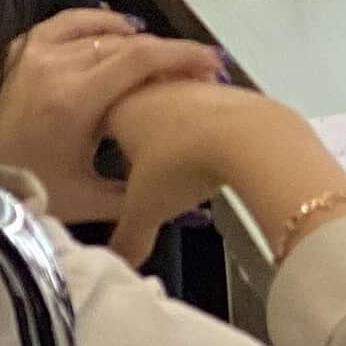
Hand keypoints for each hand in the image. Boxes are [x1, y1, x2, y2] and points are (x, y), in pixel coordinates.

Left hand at [0, 13, 223, 225]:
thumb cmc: (22, 191)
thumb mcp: (88, 199)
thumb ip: (141, 195)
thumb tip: (189, 207)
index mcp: (74, 100)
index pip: (142, 59)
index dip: (184, 55)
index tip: (210, 61)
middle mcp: (53, 68)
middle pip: (125, 42)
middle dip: (166, 52)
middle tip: (190, 66)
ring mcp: (31, 56)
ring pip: (97, 28)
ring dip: (133, 35)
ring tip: (155, 47)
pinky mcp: (16, 54)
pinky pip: (63, 23)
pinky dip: (93, 21)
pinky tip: (109, 28)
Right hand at [96, 82, 345, 274]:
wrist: (249, 136)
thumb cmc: (184, 163)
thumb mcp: (146, 210)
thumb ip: (128, 237)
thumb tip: (120, 262)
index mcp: (120, 107)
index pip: (96, 116)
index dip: (97, 136)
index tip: (102, 152)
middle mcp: (154, 87)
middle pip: (138, 105)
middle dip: (140, 132)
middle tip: (143, 161)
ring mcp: (194, 84)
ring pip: (176, 102)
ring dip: (178, 127)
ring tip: (183, 160)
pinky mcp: (230, 88)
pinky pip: (212, 107)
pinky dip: (211, 126)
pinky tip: (218, 150)